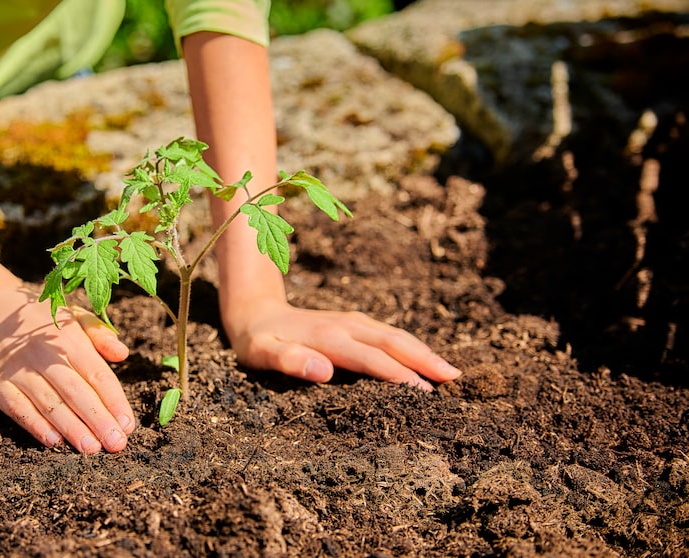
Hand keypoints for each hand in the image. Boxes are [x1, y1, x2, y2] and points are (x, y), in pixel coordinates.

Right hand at [0, 284, 134, 453]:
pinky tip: (54, 442)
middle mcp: (44, 355)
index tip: (128, 425)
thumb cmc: (40, 319)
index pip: (98, 375)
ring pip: (50, 404)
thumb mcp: (73, 315)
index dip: (114, 401)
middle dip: (98, 421)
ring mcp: (18, 370)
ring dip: (72, 428)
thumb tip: (122, 354)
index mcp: (69, 339)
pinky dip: (36, 426)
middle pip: (77, 393)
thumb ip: (99, 334)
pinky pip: (18, 409)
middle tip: (116, 444)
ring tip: (91, 449)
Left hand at [223, 298, 461, 389]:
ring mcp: (352, 322)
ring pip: (394, 335)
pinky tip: (423, 359)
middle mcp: (346, 326)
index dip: (398, 375)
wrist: (254, 312)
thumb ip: (289, 360)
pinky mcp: (353, 323)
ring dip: (423, 352)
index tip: (425, 393)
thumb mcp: (261, 354)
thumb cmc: (257, 341)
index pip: (371, 358)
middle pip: (392, 342)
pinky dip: (410, 346)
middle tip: (455, 380)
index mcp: (328, 337)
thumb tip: (322, 370)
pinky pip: (388, 334)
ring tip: (450, 372)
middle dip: (424, 360)